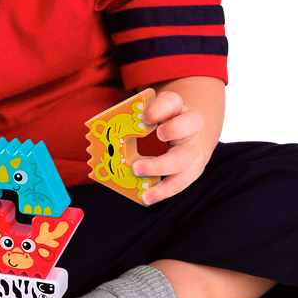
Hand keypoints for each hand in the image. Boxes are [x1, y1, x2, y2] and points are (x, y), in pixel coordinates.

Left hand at [132, 89, 209, 204]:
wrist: (187, 137)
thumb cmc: (161, 124)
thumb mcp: (150, 115)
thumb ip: (133, 118)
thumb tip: (103, 128)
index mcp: (177, 107)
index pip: (173, 100)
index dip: (161, 108)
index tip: (145, 117)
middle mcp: (191, 126)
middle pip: (191, 124)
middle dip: (172, 130)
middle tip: (154, 136)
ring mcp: (194, 148)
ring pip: (186, 158)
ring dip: (161, 168)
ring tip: (138, 172)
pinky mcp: (194, 169)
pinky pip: (183, 181)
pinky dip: (164, 191)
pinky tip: (148, 197)